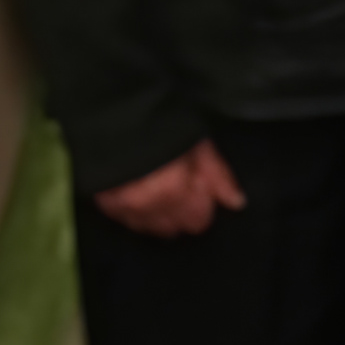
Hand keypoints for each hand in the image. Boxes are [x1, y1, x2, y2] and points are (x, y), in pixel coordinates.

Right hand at [95, 138, 246, 237]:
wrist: (114, 116)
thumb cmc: (161, 125)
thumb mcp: (197, 144)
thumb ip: (218, 175)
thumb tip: (236, 203)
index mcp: (171, 189)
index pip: (198, 221)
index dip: (204, 202)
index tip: (200, 183)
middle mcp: (146, 205)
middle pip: (177, 227)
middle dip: (185, 209)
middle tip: (180, 182)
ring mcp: (124, 208)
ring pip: (155, 229)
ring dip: (163, 214)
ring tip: (161, 186)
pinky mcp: (107, 206)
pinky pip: (132, 223)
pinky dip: (141, 214)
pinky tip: (144, 195)